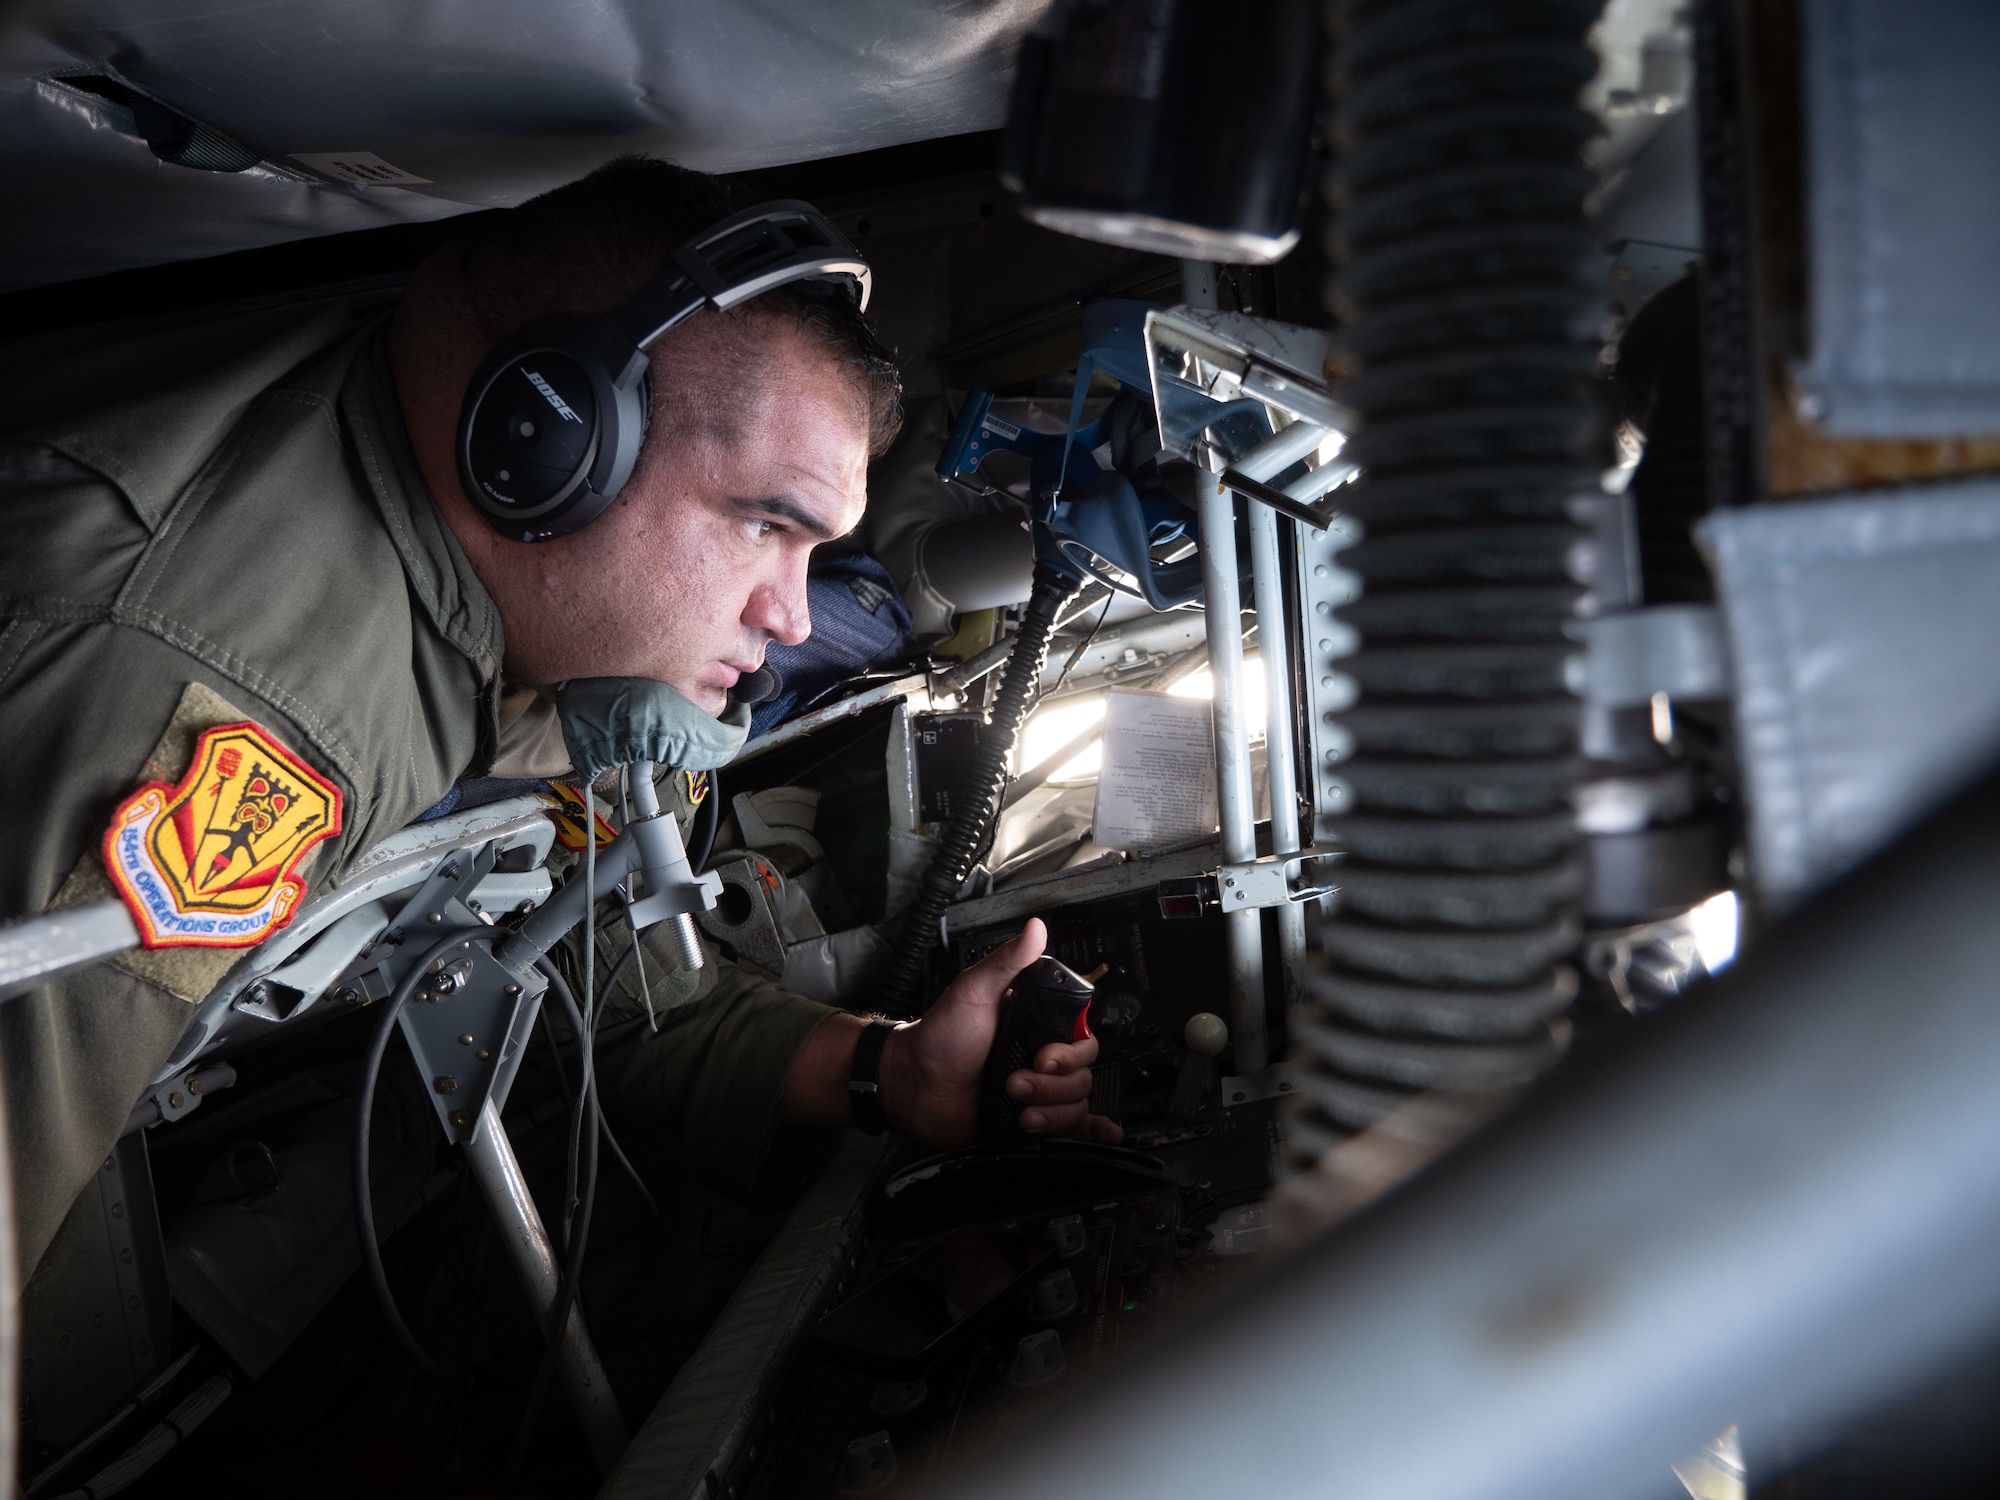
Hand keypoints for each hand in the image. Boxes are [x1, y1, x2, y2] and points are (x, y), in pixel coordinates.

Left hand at [881, 917, 1122, 1148]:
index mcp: (1037, 1024)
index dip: (1069, 1052)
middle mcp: (1042, 1055)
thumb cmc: (939, 1037)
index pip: (1082, 1037)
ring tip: (1018, 1108)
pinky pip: (1073, 1126)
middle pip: (1083, 1074)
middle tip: (1016, 1080)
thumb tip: (1035, 929)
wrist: (915, 1086)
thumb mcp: (973, 990)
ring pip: (1076, 1102)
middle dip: (1051, 1084)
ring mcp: (1039, 1089)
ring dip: (1051, 1111)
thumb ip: (1007, 961)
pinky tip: (1104, 1134)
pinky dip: (1093, 1131)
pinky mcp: (1032, 1118)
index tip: (1042, 1055)